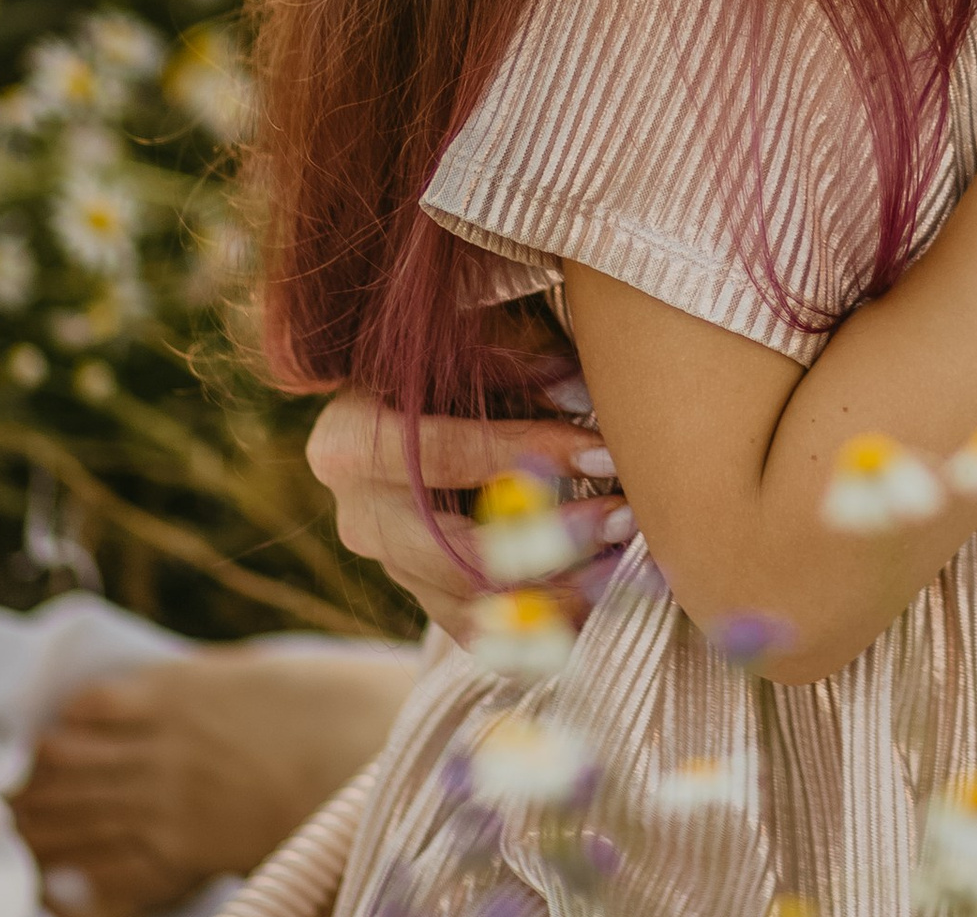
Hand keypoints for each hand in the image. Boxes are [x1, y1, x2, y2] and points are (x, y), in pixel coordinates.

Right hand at [306, 385, 628, 640]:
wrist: (411, 404)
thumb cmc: (451, 360)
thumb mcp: (475, 343)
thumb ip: (523, 362)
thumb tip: (585, 396)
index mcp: (350, 443)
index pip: (444, 456)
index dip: (526, 453)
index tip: (604, 451)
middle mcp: (360, 518)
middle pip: (453, 553)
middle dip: (547, 541)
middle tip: (621, 519)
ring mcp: (390, 569)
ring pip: (472, 606)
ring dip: (558, 593)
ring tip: (626, 564)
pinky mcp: (424, 600)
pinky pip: (483, 633)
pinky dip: (543, 628)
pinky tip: (603, 603)